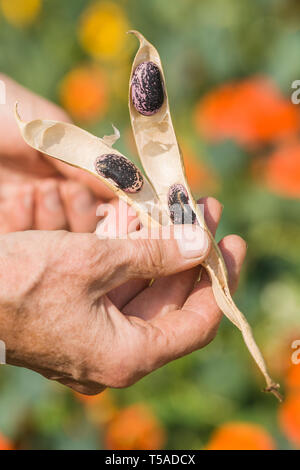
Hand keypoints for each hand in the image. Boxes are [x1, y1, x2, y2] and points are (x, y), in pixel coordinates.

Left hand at [0, 73, 113, 232]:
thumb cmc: (5, 113)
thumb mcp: (54, 133)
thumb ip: (90, 162)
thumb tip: (133, 185)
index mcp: (70, 170)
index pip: (104, 201)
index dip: (115, 211)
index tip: (121, 215)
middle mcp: (53, 193)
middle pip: (83, 227)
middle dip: (81, 214)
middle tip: (68, 191)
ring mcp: (28, 209)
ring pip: (56, 237)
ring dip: (50, 216)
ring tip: (38, 189)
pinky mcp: (5, 222)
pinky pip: (22, 238)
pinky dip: (23, 221)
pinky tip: (15, 198)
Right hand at [0, 197, 245, 394]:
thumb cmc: (22, 281)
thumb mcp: (94, 261)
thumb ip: (154, 255)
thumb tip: (202, 245)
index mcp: (127, 355)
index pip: (197, 322)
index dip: (220, 281)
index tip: (232, 243)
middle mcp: (117, 353)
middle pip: (173, 303)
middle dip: (190, 254)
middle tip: (202, 213)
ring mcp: (100, 336)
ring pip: (147, 292)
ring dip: (163, 251)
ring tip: (178, 210)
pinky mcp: (84, 318)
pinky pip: (122, 289)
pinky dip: (135, 258)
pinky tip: (145, 226)